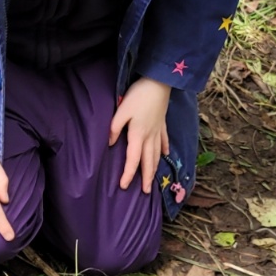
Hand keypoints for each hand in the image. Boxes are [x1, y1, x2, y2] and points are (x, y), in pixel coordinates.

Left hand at [108, 78, 170, 193]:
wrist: (159, 82)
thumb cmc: (138, 96)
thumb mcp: (122, 111)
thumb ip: (115, 128)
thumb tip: (111, 144)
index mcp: (138, 135)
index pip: (133, 160)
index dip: (128, 174)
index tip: (123, 186)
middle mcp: (150, 137)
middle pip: (148, 162)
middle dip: (146, 178)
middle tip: (145, 192)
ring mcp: (158, 131)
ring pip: (156, 154)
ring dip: (154, 168)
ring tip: (153, 180)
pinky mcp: (162, 123)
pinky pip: (164, 140)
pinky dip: (164, 149)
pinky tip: (165, 154)